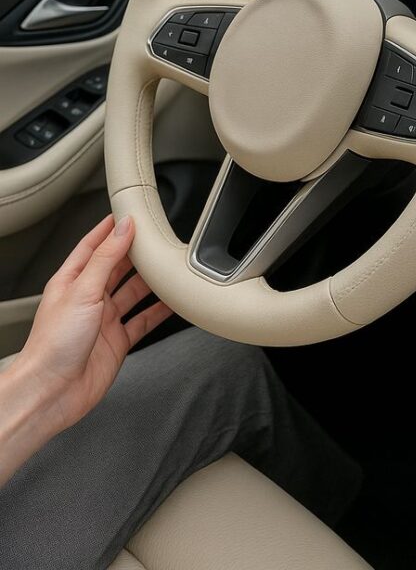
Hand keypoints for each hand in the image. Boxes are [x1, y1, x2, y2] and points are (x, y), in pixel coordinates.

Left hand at [13, 214, 170, 434]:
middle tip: (158, 239)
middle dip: (136, 253)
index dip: (110, 229)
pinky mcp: (117, 342)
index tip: (129, 214)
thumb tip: (123, 228)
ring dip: (151, 282)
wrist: (52, 392)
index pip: (92, 246)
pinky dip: (159, 311)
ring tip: (170, 267)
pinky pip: (142, 321)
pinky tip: (172, 303)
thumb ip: (106, 257)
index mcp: (71, 281)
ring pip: (133, 293)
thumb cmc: (53, 345)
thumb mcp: (82, 290)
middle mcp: (88, 298)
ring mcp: (103, 320)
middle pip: (117, 267)